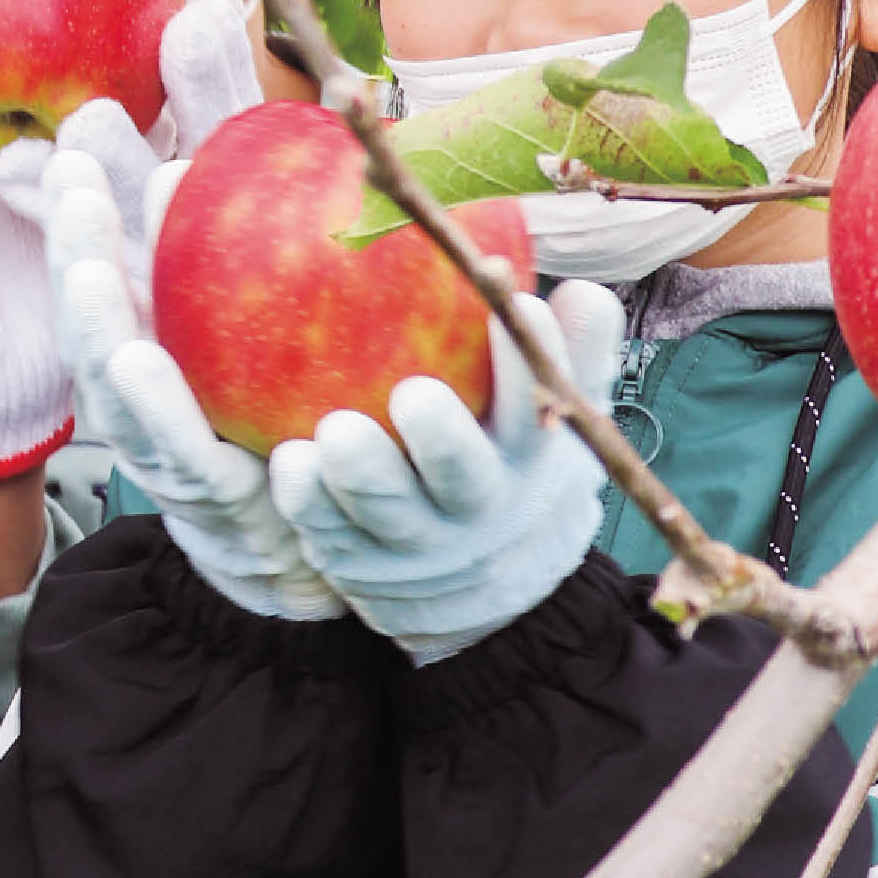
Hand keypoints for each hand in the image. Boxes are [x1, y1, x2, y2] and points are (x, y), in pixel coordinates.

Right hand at [0, 146, 342, 622]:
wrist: (296, 544)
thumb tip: (195, 141)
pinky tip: (141, 359)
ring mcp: (165, 451)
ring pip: (116, 390)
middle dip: (74, 252)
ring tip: (88, 271)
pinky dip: (160, 409)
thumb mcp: (244, 324)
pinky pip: (186, 455)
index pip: (99, 274)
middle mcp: (136, 398)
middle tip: (73, 181)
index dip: (79, 218)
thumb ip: (222, 241)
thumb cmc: (273, 415)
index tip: (71, 150)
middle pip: (90, 322)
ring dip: (99, 330)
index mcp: (141, 347)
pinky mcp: (215, 496)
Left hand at [264, 284, 627, 660]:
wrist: (484, 584)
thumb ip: (570, 354)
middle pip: (465, 478)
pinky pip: (330, 532)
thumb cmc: (509, 457)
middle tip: (415, 396)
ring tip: (336, 434)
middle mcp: (479, 504)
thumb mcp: (550, 415)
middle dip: (444, 442)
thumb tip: (588, 293)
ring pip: (391, 512)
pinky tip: (290, 462)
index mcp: (530, 456)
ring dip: (364, 476)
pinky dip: (310, 503)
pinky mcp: (360, 558)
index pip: (542, 407)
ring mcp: (419, 539)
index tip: (524, 307)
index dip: (536, 361)